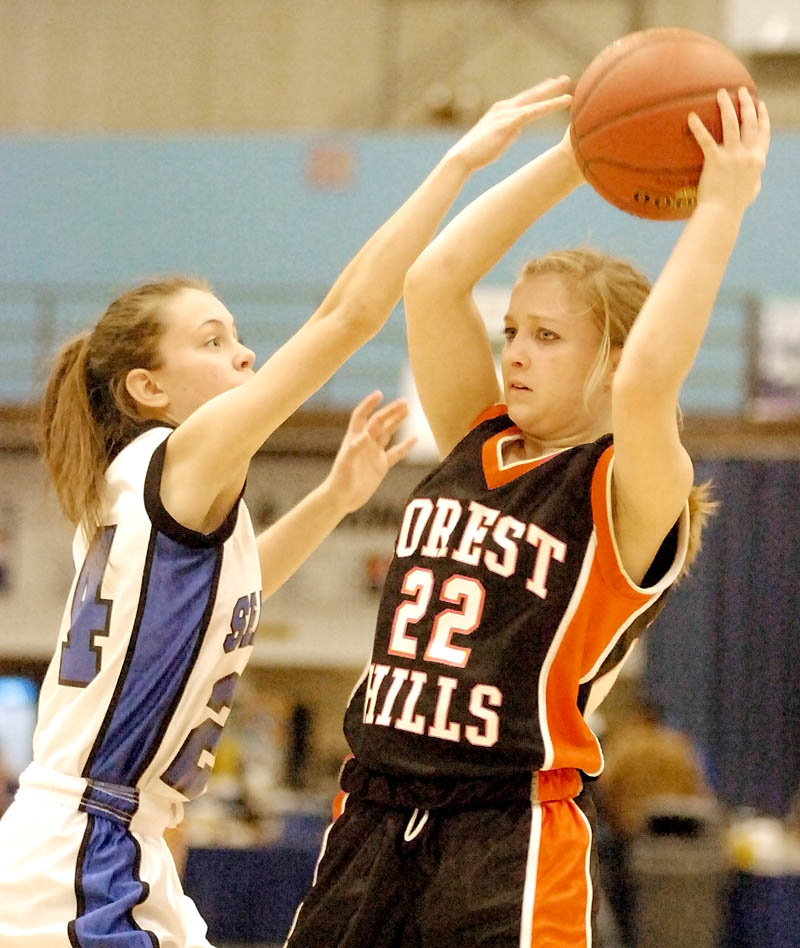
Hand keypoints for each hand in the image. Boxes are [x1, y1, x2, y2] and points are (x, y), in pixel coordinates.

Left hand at [324, 391, 416, 513]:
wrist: (342, 499)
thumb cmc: (340, 481)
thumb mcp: (346, 465)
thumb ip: (354, 449)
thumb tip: (366, 436)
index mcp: (354, 439)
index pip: (361, 416)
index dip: (369, 404)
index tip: (380, 394)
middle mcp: (365, 443)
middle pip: (379, 422)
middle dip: (391, 411)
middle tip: (404, 402)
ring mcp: (374, 454)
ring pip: (388, 433)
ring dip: (397, 422)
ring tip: (408, 410)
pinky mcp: (381, 466)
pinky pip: (395, 453)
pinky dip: (405, 446)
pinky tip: (415, 438)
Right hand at [445, 76, 572, 172]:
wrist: (462, 157)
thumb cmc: (479, 152)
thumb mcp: (498, 138)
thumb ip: (510, 130)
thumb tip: (520, 128)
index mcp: (501, 111)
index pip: (524, 99)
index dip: (539, 93)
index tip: (552, 86)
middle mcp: (504, 107)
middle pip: (531, 94)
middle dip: (549, 87)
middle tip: (565, 79)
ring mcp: (506, 113)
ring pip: (534, 101)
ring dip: (552, 94)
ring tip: (568, 90)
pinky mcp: (509, 123)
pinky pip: (533, 112)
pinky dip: (549, 106)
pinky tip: (563, 102)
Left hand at [689, 88, 769, 217]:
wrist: (722, 214)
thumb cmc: (735, 206)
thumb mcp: (751, 189)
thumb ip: (754, 177)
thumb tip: (754, 175)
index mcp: (758, 160)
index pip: (764, 133)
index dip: (763, 117)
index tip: (760, 105)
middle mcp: (749, 154)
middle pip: (750, 122)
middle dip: (747, 103)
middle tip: (742, 90)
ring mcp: (733, 156)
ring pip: (732, 123)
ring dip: (727, 105)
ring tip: (721, 93)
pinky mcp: (716, 161)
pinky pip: (706, 140)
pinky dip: (698, 127)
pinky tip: (691, 116)